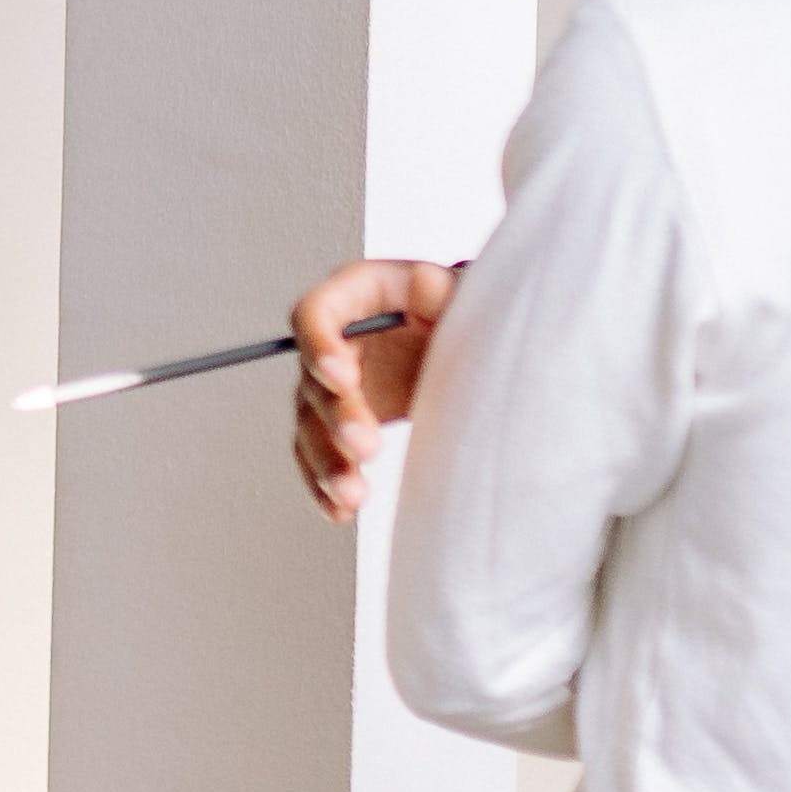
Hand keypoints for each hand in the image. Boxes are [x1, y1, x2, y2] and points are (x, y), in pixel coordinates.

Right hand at [290, 256, 462, 520]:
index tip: (342, 377)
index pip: (316, 313)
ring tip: (354, 494)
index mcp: (358, 294)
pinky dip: (326, 485)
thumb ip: (444, 288)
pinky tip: (341, 508)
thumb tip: (429, 283)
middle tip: (366, 445)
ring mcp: (337, 387)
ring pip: (310, 427)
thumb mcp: (461, 291)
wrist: (480, 349)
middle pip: (313, 379)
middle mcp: (338, 341)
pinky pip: (320, 457)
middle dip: (337, 417)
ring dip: (328, 463)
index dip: (320, 344)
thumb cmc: (469, 309)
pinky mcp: (343, 426)